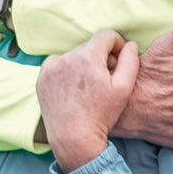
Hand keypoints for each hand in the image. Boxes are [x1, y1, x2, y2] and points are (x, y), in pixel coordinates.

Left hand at [36, 30, 139, 170]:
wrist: (73, 138)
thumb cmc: (101, 115)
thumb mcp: (124, 88)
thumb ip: (130, 60)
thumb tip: (129, 44)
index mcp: (87, 56)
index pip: (107, 35)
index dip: (117, 46)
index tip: (118, 62)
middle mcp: (66, 57)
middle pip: (90, 46)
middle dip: (100, 58)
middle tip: (104, 81)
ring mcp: (51, 67)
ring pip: (75, 55)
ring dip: (83, 65)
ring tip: (88, 89)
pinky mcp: (42, 77)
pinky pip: (59, 65)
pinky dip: (67, 72)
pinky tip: (74, 90)